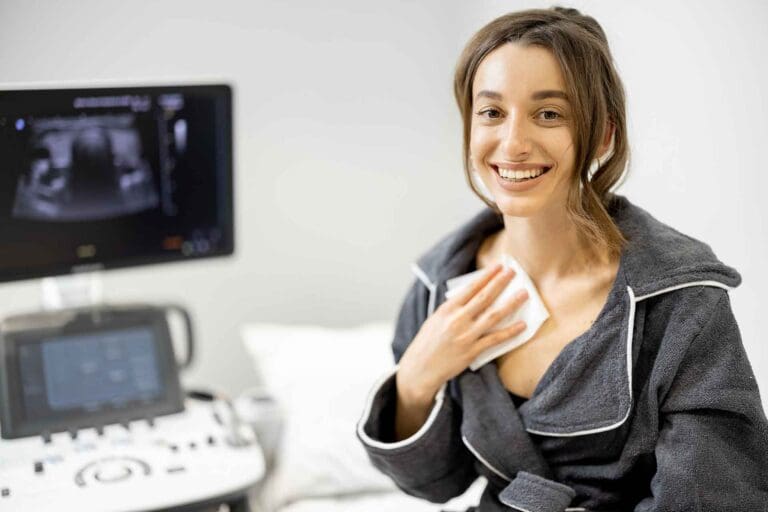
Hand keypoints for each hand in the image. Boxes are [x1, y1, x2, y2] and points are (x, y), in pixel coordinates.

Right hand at [397, 263, 528, 403]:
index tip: (499, 266)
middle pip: (485, 297)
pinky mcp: (472, 351)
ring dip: (511, 303)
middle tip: (513, 272)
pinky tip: (522, 325)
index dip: (487, 276)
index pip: (471, 288)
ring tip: (524, 294)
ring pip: (494, 316)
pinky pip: (495, 339)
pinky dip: (510, 331)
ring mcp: (466, 335)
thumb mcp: (436, 319)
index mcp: (447, 309)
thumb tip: (473, 297)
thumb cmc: (427, 343)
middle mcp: (458, 320)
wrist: (420, 368)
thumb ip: (453, 308)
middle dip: (501, 283)